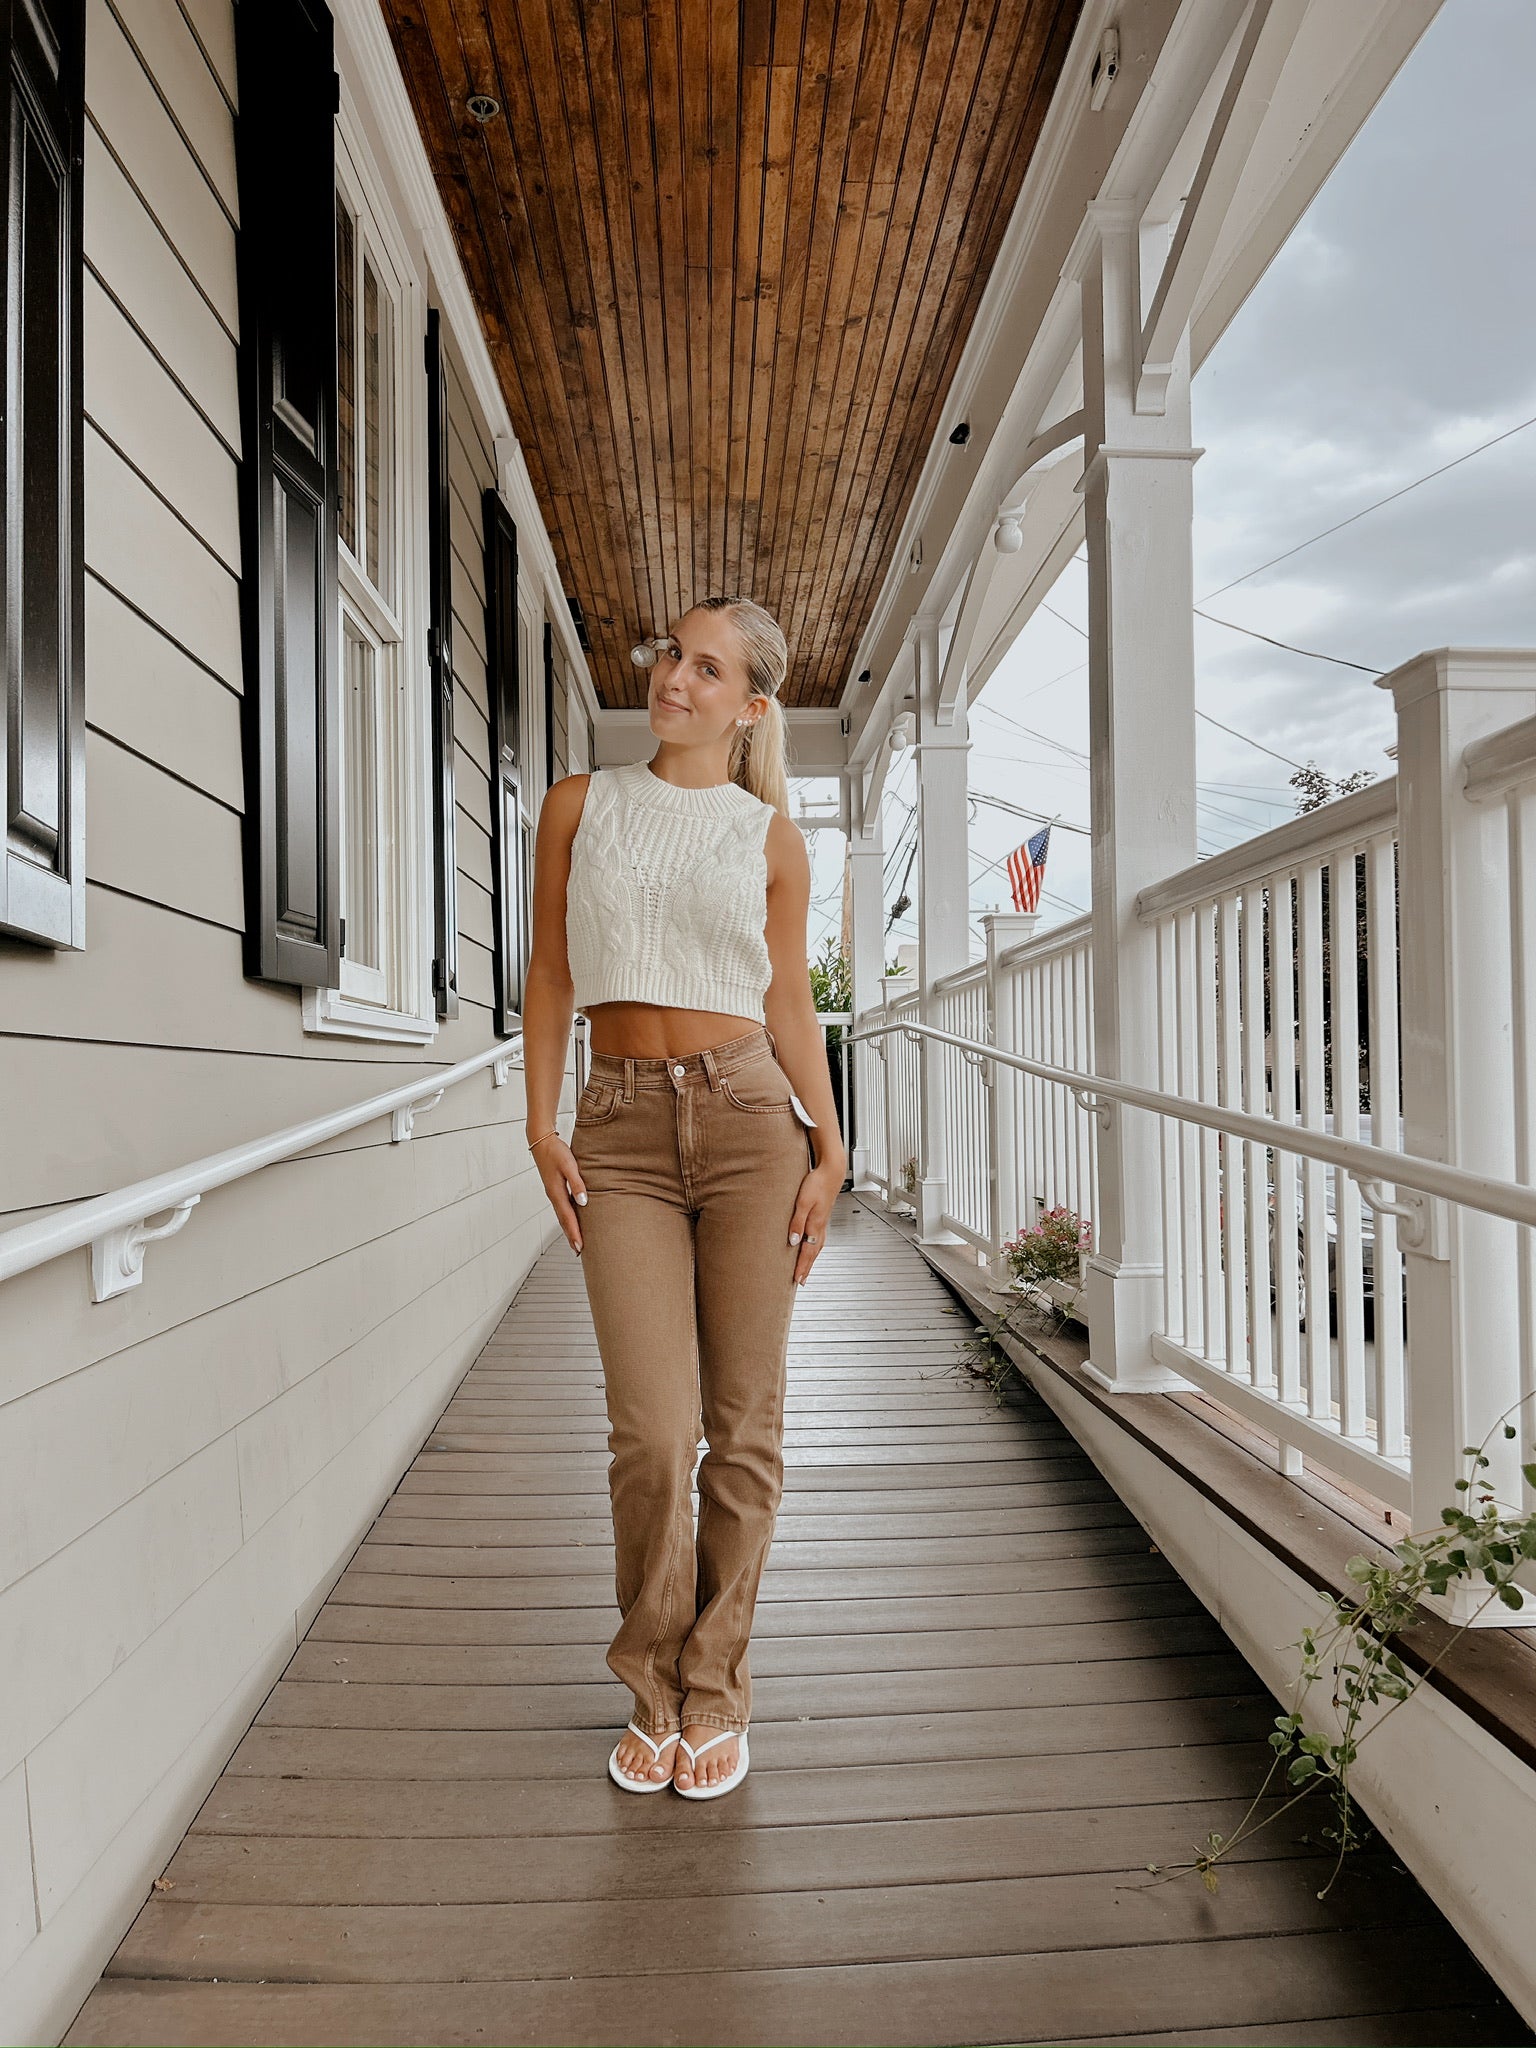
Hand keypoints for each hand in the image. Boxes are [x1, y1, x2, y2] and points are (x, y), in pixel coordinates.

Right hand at [529, 1132, 586, 1253]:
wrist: (541, 1141)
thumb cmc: (555, 1151)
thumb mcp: (569, 1165)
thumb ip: (577, 1183)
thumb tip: (583, 1202)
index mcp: (556, 1192)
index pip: (567, 1218)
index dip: (574, 1233)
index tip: (580, 1247)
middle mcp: (553, 1195)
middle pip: (563, 1221)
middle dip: (571, 1236)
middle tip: (579, 1251)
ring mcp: (553, 1192)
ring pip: (562, 1215)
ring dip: (569, 1228)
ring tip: (576, 1240)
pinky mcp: (554, 1188)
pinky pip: (562, 1207)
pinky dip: (568, 1217)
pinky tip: (573, 1219)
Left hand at [788, 1159, 839, 1284]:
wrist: (831, 1172)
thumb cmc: (816, 1183)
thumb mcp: (802, 1202)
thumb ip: (797, 1221)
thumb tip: (794, 1241)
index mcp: (815, 1225)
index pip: (807, 1252)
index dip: (801, 1267)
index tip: (796, 1280)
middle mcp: (820, 1227)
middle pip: (813, 1253)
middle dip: (806, 1268)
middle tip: (801, 1282)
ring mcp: (823, 1223)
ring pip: (817, 1247)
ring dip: (811, 1260)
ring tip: (805, 1269)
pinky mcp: (822, 1217)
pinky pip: (818, 1239)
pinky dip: (814, 1249)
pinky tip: (812, 1248)